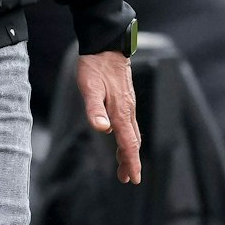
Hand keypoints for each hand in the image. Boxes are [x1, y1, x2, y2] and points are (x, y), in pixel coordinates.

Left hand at [76, 51, 141, 183]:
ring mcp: (128, 104)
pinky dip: (127, 137)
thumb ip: (95, 109)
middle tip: (127, 179)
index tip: (134, 178)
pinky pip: (129, 124)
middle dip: (130, 161)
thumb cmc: (95, 66)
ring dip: (128, 151)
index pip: (129, 143)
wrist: (106, 45)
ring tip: (123, 165)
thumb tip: (102, 128)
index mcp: (120, 111)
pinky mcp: (125, 99)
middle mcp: (127, 110)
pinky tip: (119, 137)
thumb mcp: (90, 87)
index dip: (131, 162)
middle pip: (132, 141)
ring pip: (131, 133)